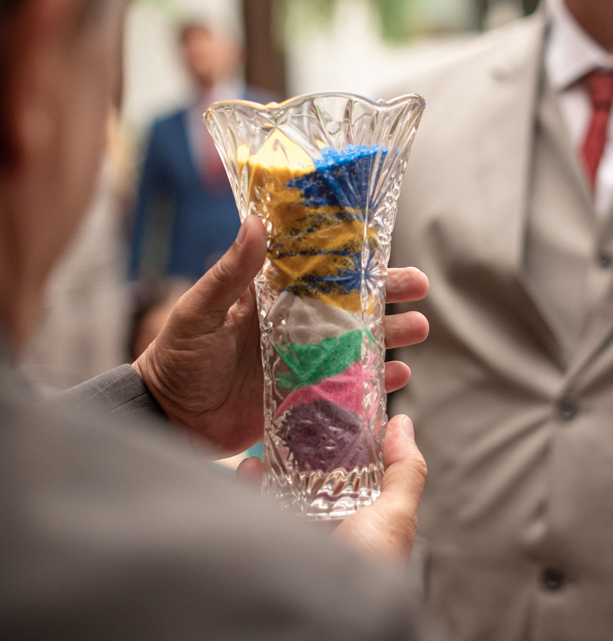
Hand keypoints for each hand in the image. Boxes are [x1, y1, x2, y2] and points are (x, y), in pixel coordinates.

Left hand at [133, 215, 428, 455]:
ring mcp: (302, 362)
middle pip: (351, 305)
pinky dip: (374, 382)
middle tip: (419, 289)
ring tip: (418, 330)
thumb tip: (255, 222)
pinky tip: (398, 376)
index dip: (356, 259)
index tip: (388, 247)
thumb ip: (228, 273)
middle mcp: (293, 326)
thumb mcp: (198, 312)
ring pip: (357, 343)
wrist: (166, 418)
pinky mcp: (304, 398)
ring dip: (390, 335)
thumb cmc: (175, 359)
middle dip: (388, 295)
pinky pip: (348, 387)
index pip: (321, 271)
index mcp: (270, 298)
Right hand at [237, 413, 426, 564]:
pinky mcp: (268, 546)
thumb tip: (404, 422)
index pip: (352, 471)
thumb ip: (404, 471)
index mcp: (363, 520)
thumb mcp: (396, 516)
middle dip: (300, 449)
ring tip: (267, 440)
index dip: (342, 440)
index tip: (328, 405)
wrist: (327, 626)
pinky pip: (256, 509)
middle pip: (313, 477)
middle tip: (289, 415)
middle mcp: (331, 528)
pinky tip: (250, 467)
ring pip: (282, 491)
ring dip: (273, 464)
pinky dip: (250, 485)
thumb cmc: (369, 569)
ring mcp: (299, 537)